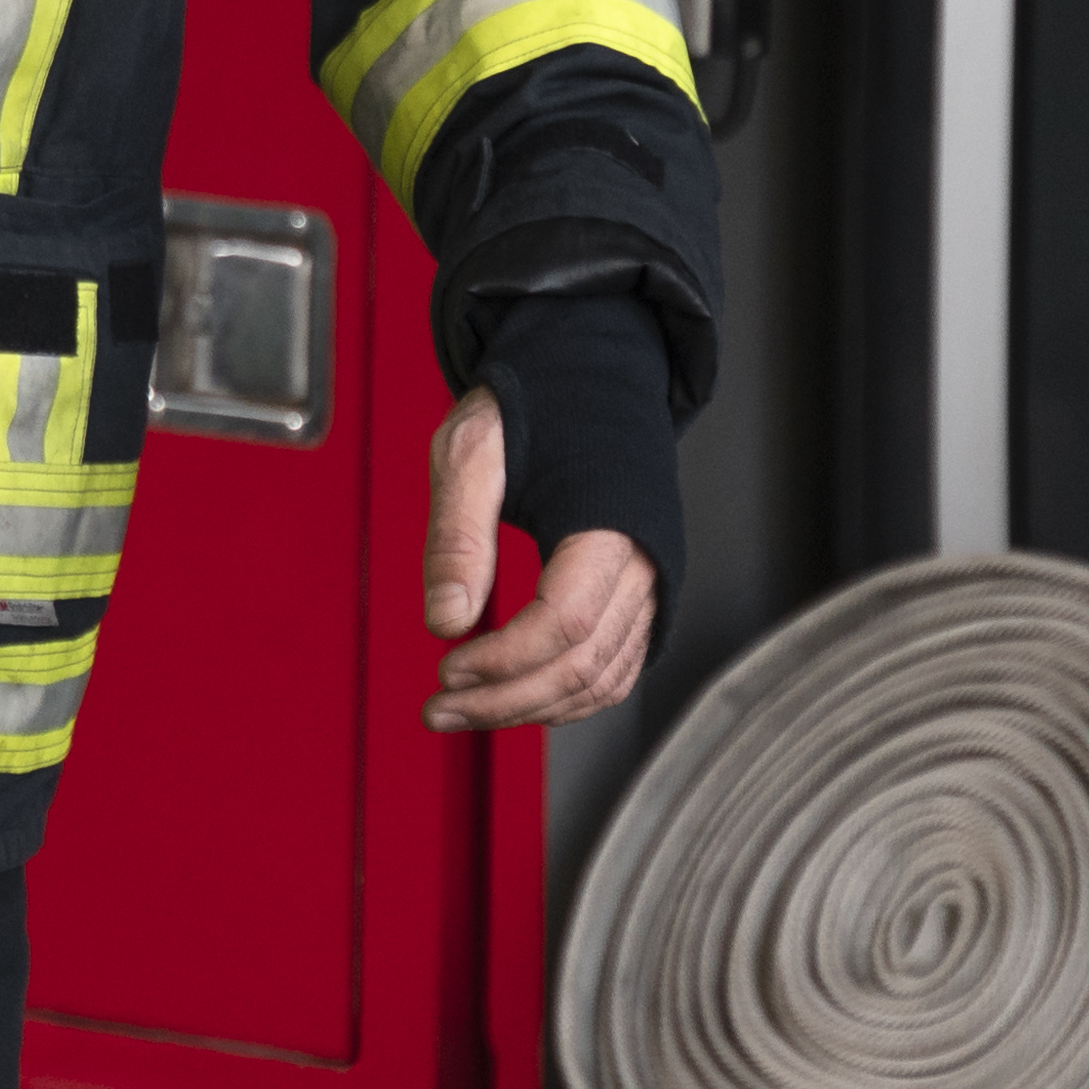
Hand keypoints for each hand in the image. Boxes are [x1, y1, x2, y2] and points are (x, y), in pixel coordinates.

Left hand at [420, 386, 656, 730]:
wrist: (586, 376)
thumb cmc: (533, 403)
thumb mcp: (471, 451)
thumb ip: (457, 536)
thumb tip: (446, 621)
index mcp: (610, 523)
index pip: (564, 622)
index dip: (504, 660)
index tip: (445, 669)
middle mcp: (645, 562)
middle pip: (583, 666)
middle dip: (506, 701)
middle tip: (438, 708)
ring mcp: (650, 584)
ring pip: (602, 681)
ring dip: (531, 710)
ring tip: (463, 712)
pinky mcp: (641, 596)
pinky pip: (615, 670)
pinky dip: (567, 699)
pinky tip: (514, 698)